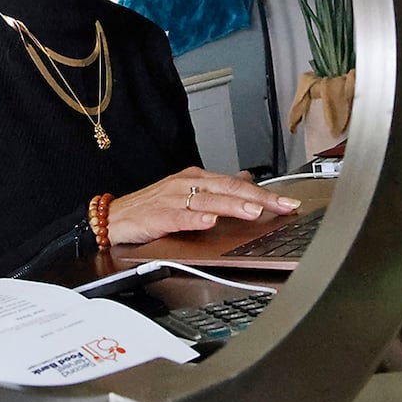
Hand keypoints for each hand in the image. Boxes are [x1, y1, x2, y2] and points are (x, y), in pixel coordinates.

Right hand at [106, 167, 302, 246]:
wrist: (113, 217)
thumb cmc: (150, 207)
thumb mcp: (187, 192)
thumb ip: (217, 188)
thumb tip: (246, 179)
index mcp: (196, 179)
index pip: (236, 183)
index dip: (264, 192)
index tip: (288, 202)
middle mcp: (186, 185)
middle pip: (227, 188)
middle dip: (258, 197)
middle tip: (281, 205)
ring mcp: (172, 199)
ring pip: (207, 201)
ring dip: (232, 206)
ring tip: (253, 211)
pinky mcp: (157, 216)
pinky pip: (179, 217)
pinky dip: (195, 219)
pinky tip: (209, 222)